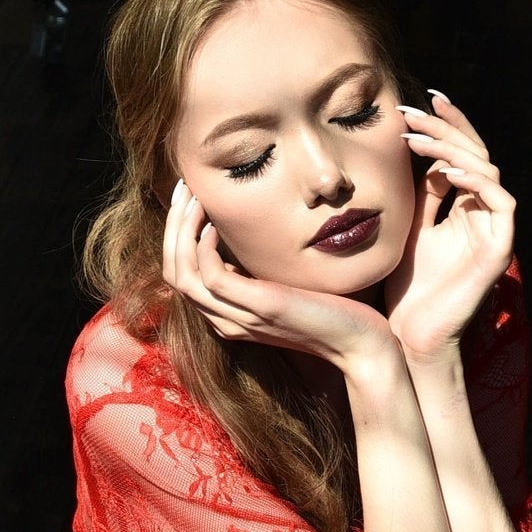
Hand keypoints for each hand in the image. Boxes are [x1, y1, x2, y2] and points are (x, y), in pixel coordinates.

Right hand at [162, 178, 392, 372]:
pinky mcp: (260, 307)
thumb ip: (258, 270)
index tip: (189, 198)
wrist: (359, 343)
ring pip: (183, 276)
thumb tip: (242, 235)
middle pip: (174, 274)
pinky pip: (212, 278)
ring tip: (195, 198)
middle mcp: (227, 320)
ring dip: (182, 231)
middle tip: (184, 188)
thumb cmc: (330, 311)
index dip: (176, 235)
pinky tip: (217, 224)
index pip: (180, 276)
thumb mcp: (284, 285)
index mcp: (228, 316)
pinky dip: (205, 248)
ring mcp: (241, 317)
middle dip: (173, 227)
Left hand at [383, 93, 515, 364]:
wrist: (411, 337)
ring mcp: (495, 231)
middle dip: (444, 129)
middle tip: (412, 112)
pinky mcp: (500, 249)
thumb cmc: (407, 290)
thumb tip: (422, 152)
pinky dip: (476, 182)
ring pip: (487, 171)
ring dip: (452, 150)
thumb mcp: (408, 229)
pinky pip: (500, 202)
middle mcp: (484, 215)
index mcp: (465, 209)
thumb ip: (422, 195)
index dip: (444, 127)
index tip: (414, 106)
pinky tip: (447, 171)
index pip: (461, 156)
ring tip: (417, 139)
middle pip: (475, 155)